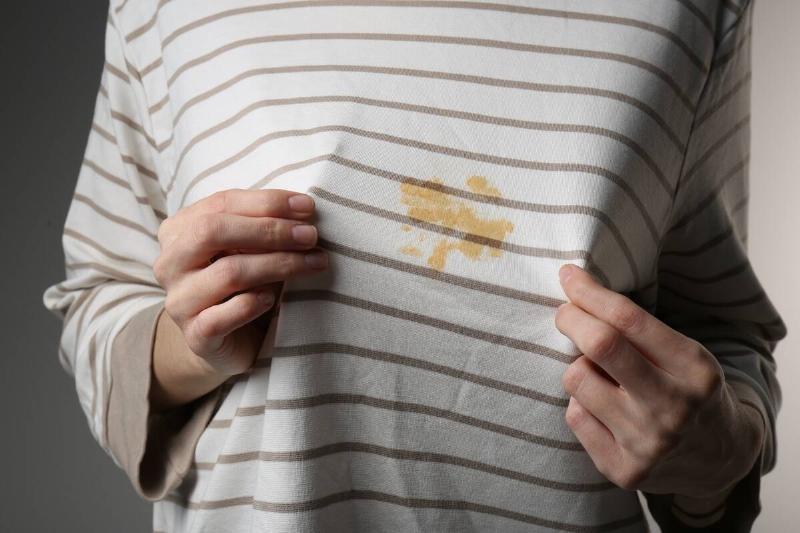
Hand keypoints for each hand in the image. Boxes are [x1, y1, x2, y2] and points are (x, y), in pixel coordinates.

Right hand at [153, 188, 328, 375]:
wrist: (230, 341)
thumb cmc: (245, 284)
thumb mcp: (250, 247)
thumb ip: (263, 224)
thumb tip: (303, 208)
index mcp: (179, 231)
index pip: (221, 204)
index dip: (266, 202)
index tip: (307, 206)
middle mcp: (170, 263)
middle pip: (213, 231)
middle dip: (269, 230)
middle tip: (310, 236)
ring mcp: (179, 301)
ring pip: (228, 273)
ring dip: (278, 264)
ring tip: (314, 263)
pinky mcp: (195, 336)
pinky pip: (222, 316)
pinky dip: (253, 304)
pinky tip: (273, 299)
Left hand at [553, 264, 764, 498]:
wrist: (719, 459)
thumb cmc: (689, 390)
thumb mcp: (685, 354)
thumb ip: (638, 330)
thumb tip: (575, 290)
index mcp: (694, 368)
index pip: (628, 319)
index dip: (590, 293)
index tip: (568, 276)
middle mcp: (673, 407)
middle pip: (600, 345)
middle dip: (571, 318)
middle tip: (566, 313)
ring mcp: (647, 443)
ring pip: (577, 379)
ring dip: (580, 368)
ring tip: (601, 377)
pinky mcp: (622, 469)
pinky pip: (574, 415)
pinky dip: (581, 404)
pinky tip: (604, 410)